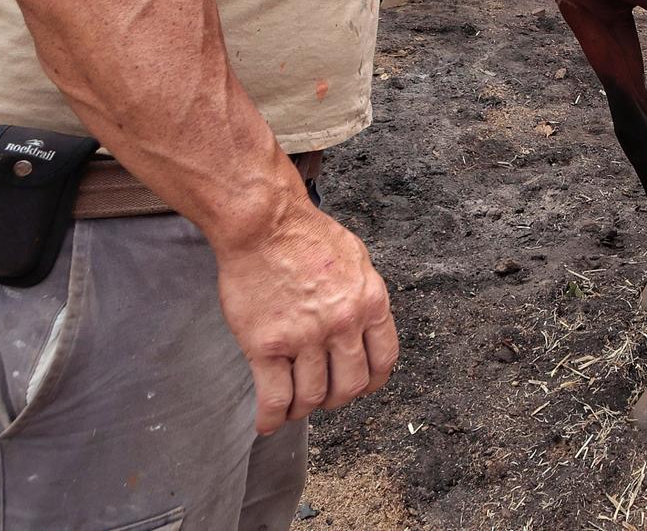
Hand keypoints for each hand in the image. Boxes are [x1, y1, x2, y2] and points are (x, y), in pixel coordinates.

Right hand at [214, 202, 399, 433]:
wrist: (263, 223)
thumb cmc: (305, 234)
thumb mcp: (356, 257)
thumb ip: (364, 292)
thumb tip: (366, 321)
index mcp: (370, 302)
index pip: (383, 360)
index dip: (371, 381)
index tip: (360, 385)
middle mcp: (343, 324)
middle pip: (350, 386)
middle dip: (337, 398)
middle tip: (324, 396)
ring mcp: (305, 337)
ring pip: (312, 397)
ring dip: (303, 409)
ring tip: (294, 406)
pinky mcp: (267, 345)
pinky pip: (274, 397)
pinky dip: (271, 418)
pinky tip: (267, 423)